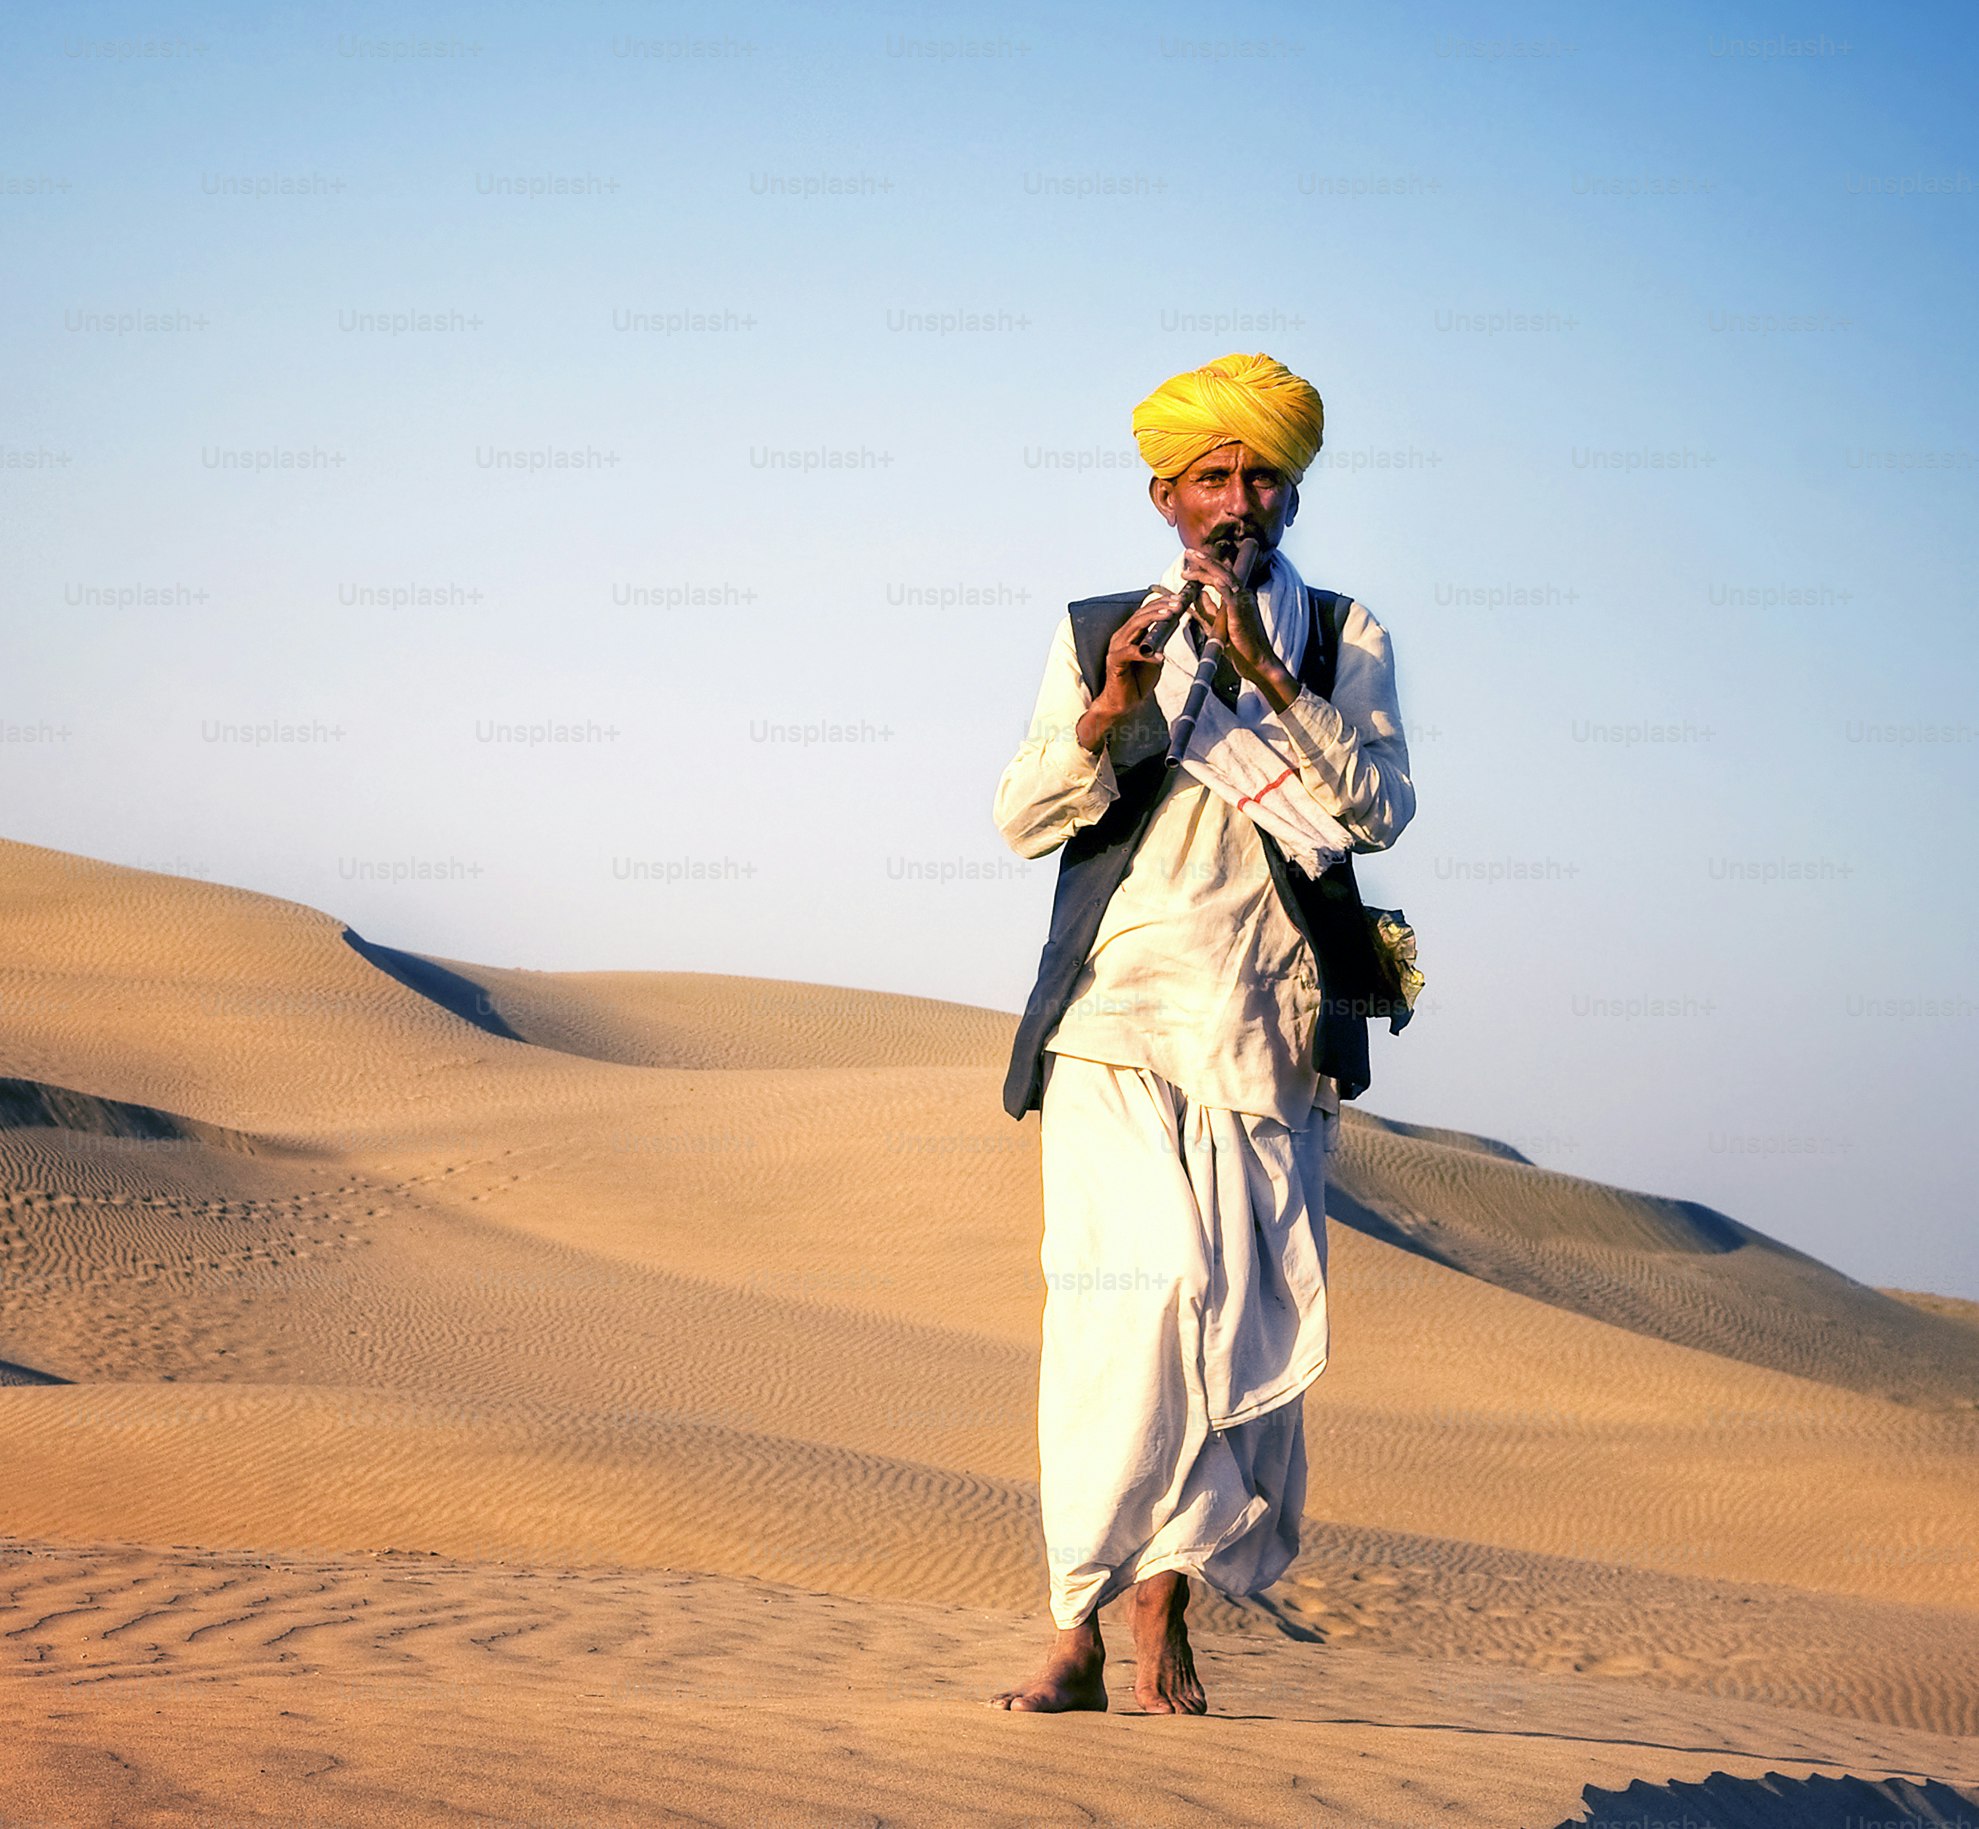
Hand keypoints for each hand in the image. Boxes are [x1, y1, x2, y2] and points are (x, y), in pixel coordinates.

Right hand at [1077, 596, 1177, 750]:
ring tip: (1171, 614)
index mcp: (1129, 633)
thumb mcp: (1154, 656)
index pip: (1145, 612)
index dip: (1162, 603)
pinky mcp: (1115, 662)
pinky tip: (1160, 657)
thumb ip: (1160, 641)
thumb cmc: (1137, 680)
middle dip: (1161, 606)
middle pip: (1141, 614)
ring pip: (1135, 626)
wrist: (1122, 703)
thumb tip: (1175, 622)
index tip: (1180, 599)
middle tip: (1178, 603)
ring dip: (1154, 618)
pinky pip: (1131, 653)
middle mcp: (1121, 636)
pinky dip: (1146, 654)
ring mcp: (1116, 648)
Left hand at [1178, 547, 1298, 711]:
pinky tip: (1201, 576)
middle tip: (1188, 552)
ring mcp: (1243, 601)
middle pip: (1223, 571)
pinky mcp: (1240, 610)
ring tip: (1191, 558)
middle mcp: (1242, 595)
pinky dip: (1213, 581)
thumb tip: (1197, 595)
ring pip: (1224, 575)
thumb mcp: (1219, 625)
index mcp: (1238, 598)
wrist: (1258, 663)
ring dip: (1206, 566)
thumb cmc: (1242, 648)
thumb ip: (1208, 610)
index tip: (1189, 565)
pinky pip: (1226, 590)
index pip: (1222, 576)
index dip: (1206, 568)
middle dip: (1204, 560)